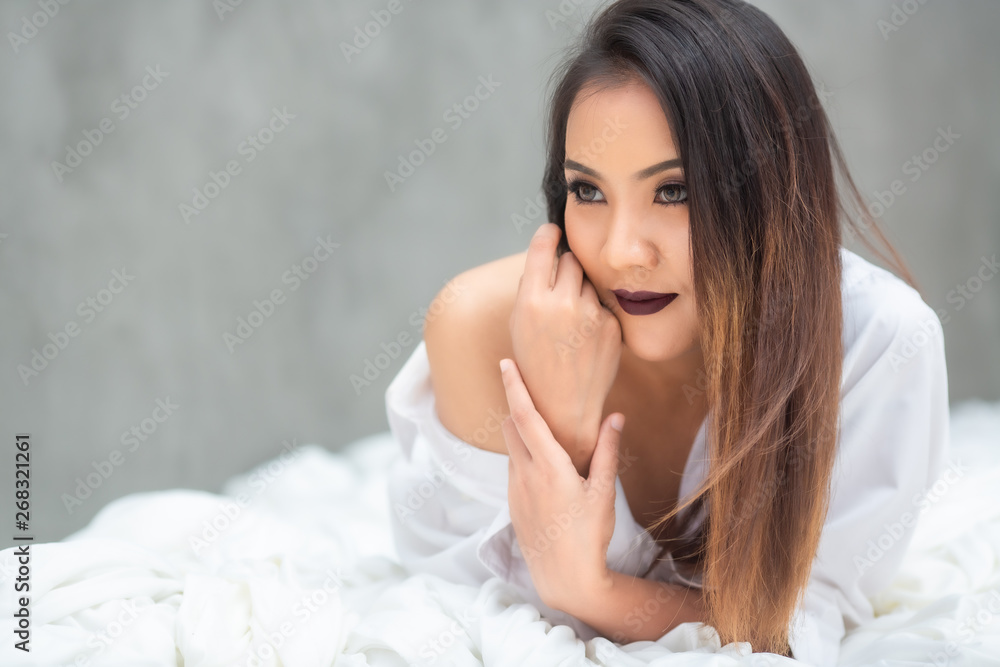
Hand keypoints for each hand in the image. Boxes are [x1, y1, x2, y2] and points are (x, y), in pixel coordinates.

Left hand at [499, 355, 623, 610]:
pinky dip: (523, 456)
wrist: (564, 578)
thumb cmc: (589, 535)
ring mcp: (515, 490)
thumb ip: (608, 451)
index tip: (506, 363)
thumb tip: (616, 416)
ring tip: (542, 426)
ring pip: (512, 448)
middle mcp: (525, 474)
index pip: (524, 416)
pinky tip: (543, 464)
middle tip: (527, 386)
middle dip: (516, 404)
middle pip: (511, 426)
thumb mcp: (604, 492)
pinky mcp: (513, 503)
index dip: (514, 387)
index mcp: (548, 467)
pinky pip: (514, 469)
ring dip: (521, 432)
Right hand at [508, 223, 623, 475]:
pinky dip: (596, 313)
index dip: (547, 234)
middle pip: (570, 260)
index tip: (552, 231)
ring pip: (589, 281)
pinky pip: (604, 303)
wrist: (563, 406)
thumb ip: (530, 287)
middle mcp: (562, 304)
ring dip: (581, 291)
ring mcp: (591, 314)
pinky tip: (586, 338)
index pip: (543, 246)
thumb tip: (547, 250)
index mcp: (532, 302)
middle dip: (565, 269)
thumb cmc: (534, 362)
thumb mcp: (518, 324)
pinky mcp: (612, 326)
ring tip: (571, 323)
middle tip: (559, 291)